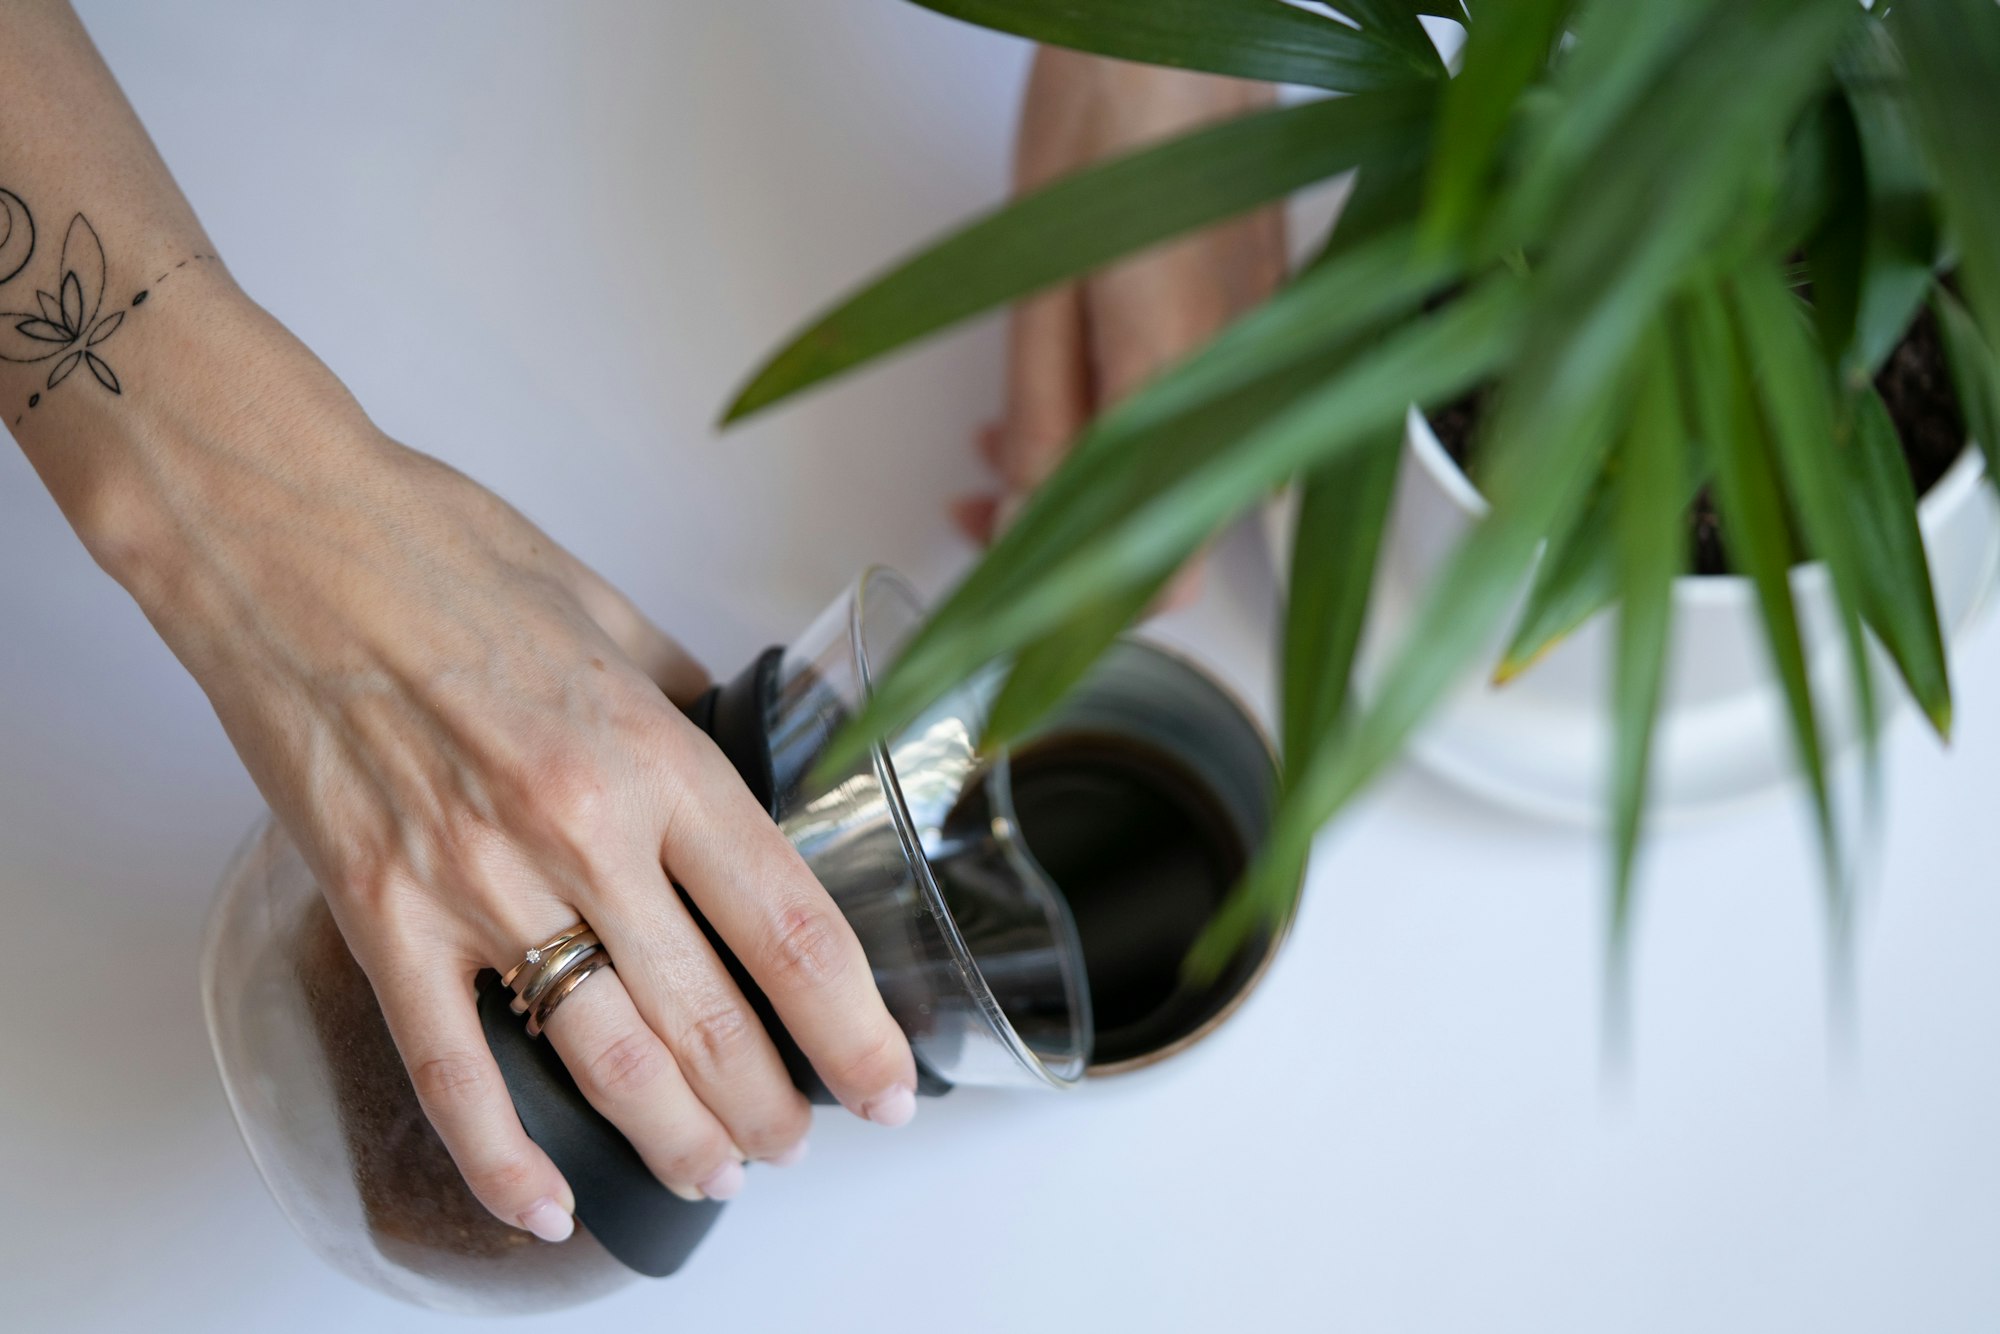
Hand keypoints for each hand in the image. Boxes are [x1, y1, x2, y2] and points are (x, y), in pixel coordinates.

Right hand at [98, 297, 918, 1239]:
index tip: (885, 1082)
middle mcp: (580, 833)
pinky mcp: (377, 914)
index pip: (788, 925)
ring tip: (719, 1176)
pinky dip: (499, 1153)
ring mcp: (474, 884)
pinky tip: (544, 1205)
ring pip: (602, 1057)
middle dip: (772, 1105)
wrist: (281, 536)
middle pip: (709, 1015)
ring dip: (675, 1137)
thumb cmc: (445, 551)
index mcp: (654, 754)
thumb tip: (737, 776)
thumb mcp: (612, 613)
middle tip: (800, 1142)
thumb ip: (684, 712)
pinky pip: (448, 1065)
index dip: (852, 1026)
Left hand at [954, 47, 1288, 607]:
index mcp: (1185, 389)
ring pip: (1175, 478)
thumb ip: (1044, 420)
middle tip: (977, 516)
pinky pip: (1193, 420)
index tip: (1007, 605)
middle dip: (1065, 544)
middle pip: (1167, 533)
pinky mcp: (1257, 336)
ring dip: (1084, 485)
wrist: (1180, 47)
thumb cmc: (1107, 133)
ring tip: (995, 452)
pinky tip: (1057, 404)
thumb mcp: (1038, 291)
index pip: (1160, 571)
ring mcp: (1259, 366)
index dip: (1080, 611)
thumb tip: (1029, 519)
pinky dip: (1120, 432)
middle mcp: (1242, 393)